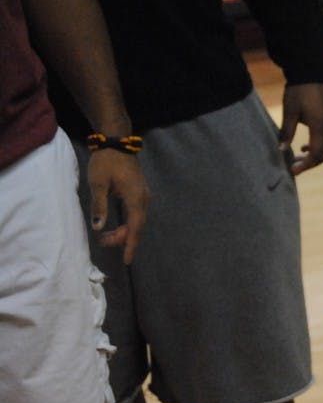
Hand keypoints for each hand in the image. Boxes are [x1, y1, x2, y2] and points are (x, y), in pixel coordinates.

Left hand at [88, 148, 149, 264]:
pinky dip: (128, 223)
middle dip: (123, 238)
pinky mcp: (140, 193)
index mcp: (135, 198)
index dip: (130, 245)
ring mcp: (143, 196)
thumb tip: (99, 228)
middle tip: (103, 242)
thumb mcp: (98, 184)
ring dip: (125, 231)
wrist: (117, 142)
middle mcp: (144, 200)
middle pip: (137, 226)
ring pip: (137, 221)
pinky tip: (118, 226)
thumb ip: (99, 207)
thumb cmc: (106, 161)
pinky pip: (136, 214)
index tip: (127, 261)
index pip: (135, 227)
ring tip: (107, 236)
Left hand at [280, 82, 322, 174]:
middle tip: (295, 167)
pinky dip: (319, 146)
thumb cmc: (298, 90)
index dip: (305, 165)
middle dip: (311, 163)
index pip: (316, 154)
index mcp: (320, 126)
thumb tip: (282, 150)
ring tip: (299, 156)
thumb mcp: (289, 111)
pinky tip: (306, 144)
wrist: (312, 71)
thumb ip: (287, 132)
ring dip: (315, 155)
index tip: (293, 170)